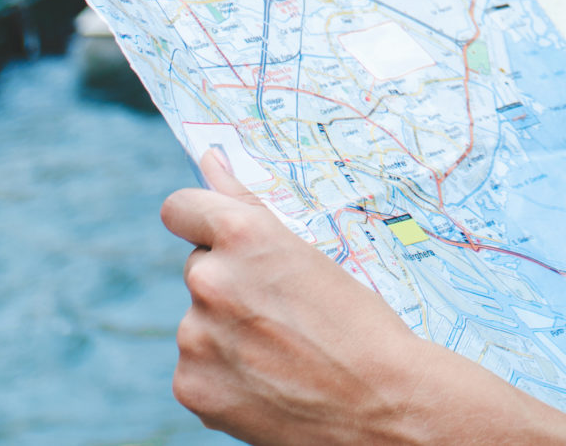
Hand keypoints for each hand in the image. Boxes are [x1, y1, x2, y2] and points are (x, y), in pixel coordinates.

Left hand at [161, 149, 565, 445]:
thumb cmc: (360, 324)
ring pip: (199, 322)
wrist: (384, 406)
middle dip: (230, 285)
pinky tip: (269, 384)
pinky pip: (198, 367)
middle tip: (282, 313)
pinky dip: (225, 375)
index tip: (215, 235)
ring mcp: (195, 337)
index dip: (199, 220)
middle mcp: (210, 279)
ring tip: (284, 355)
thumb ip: (245, 205)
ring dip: (227, 333)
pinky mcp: (191, 385)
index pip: (181, 208)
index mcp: (242, 235)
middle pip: (200, 269)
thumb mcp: (310, 253)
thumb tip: (209, 159)